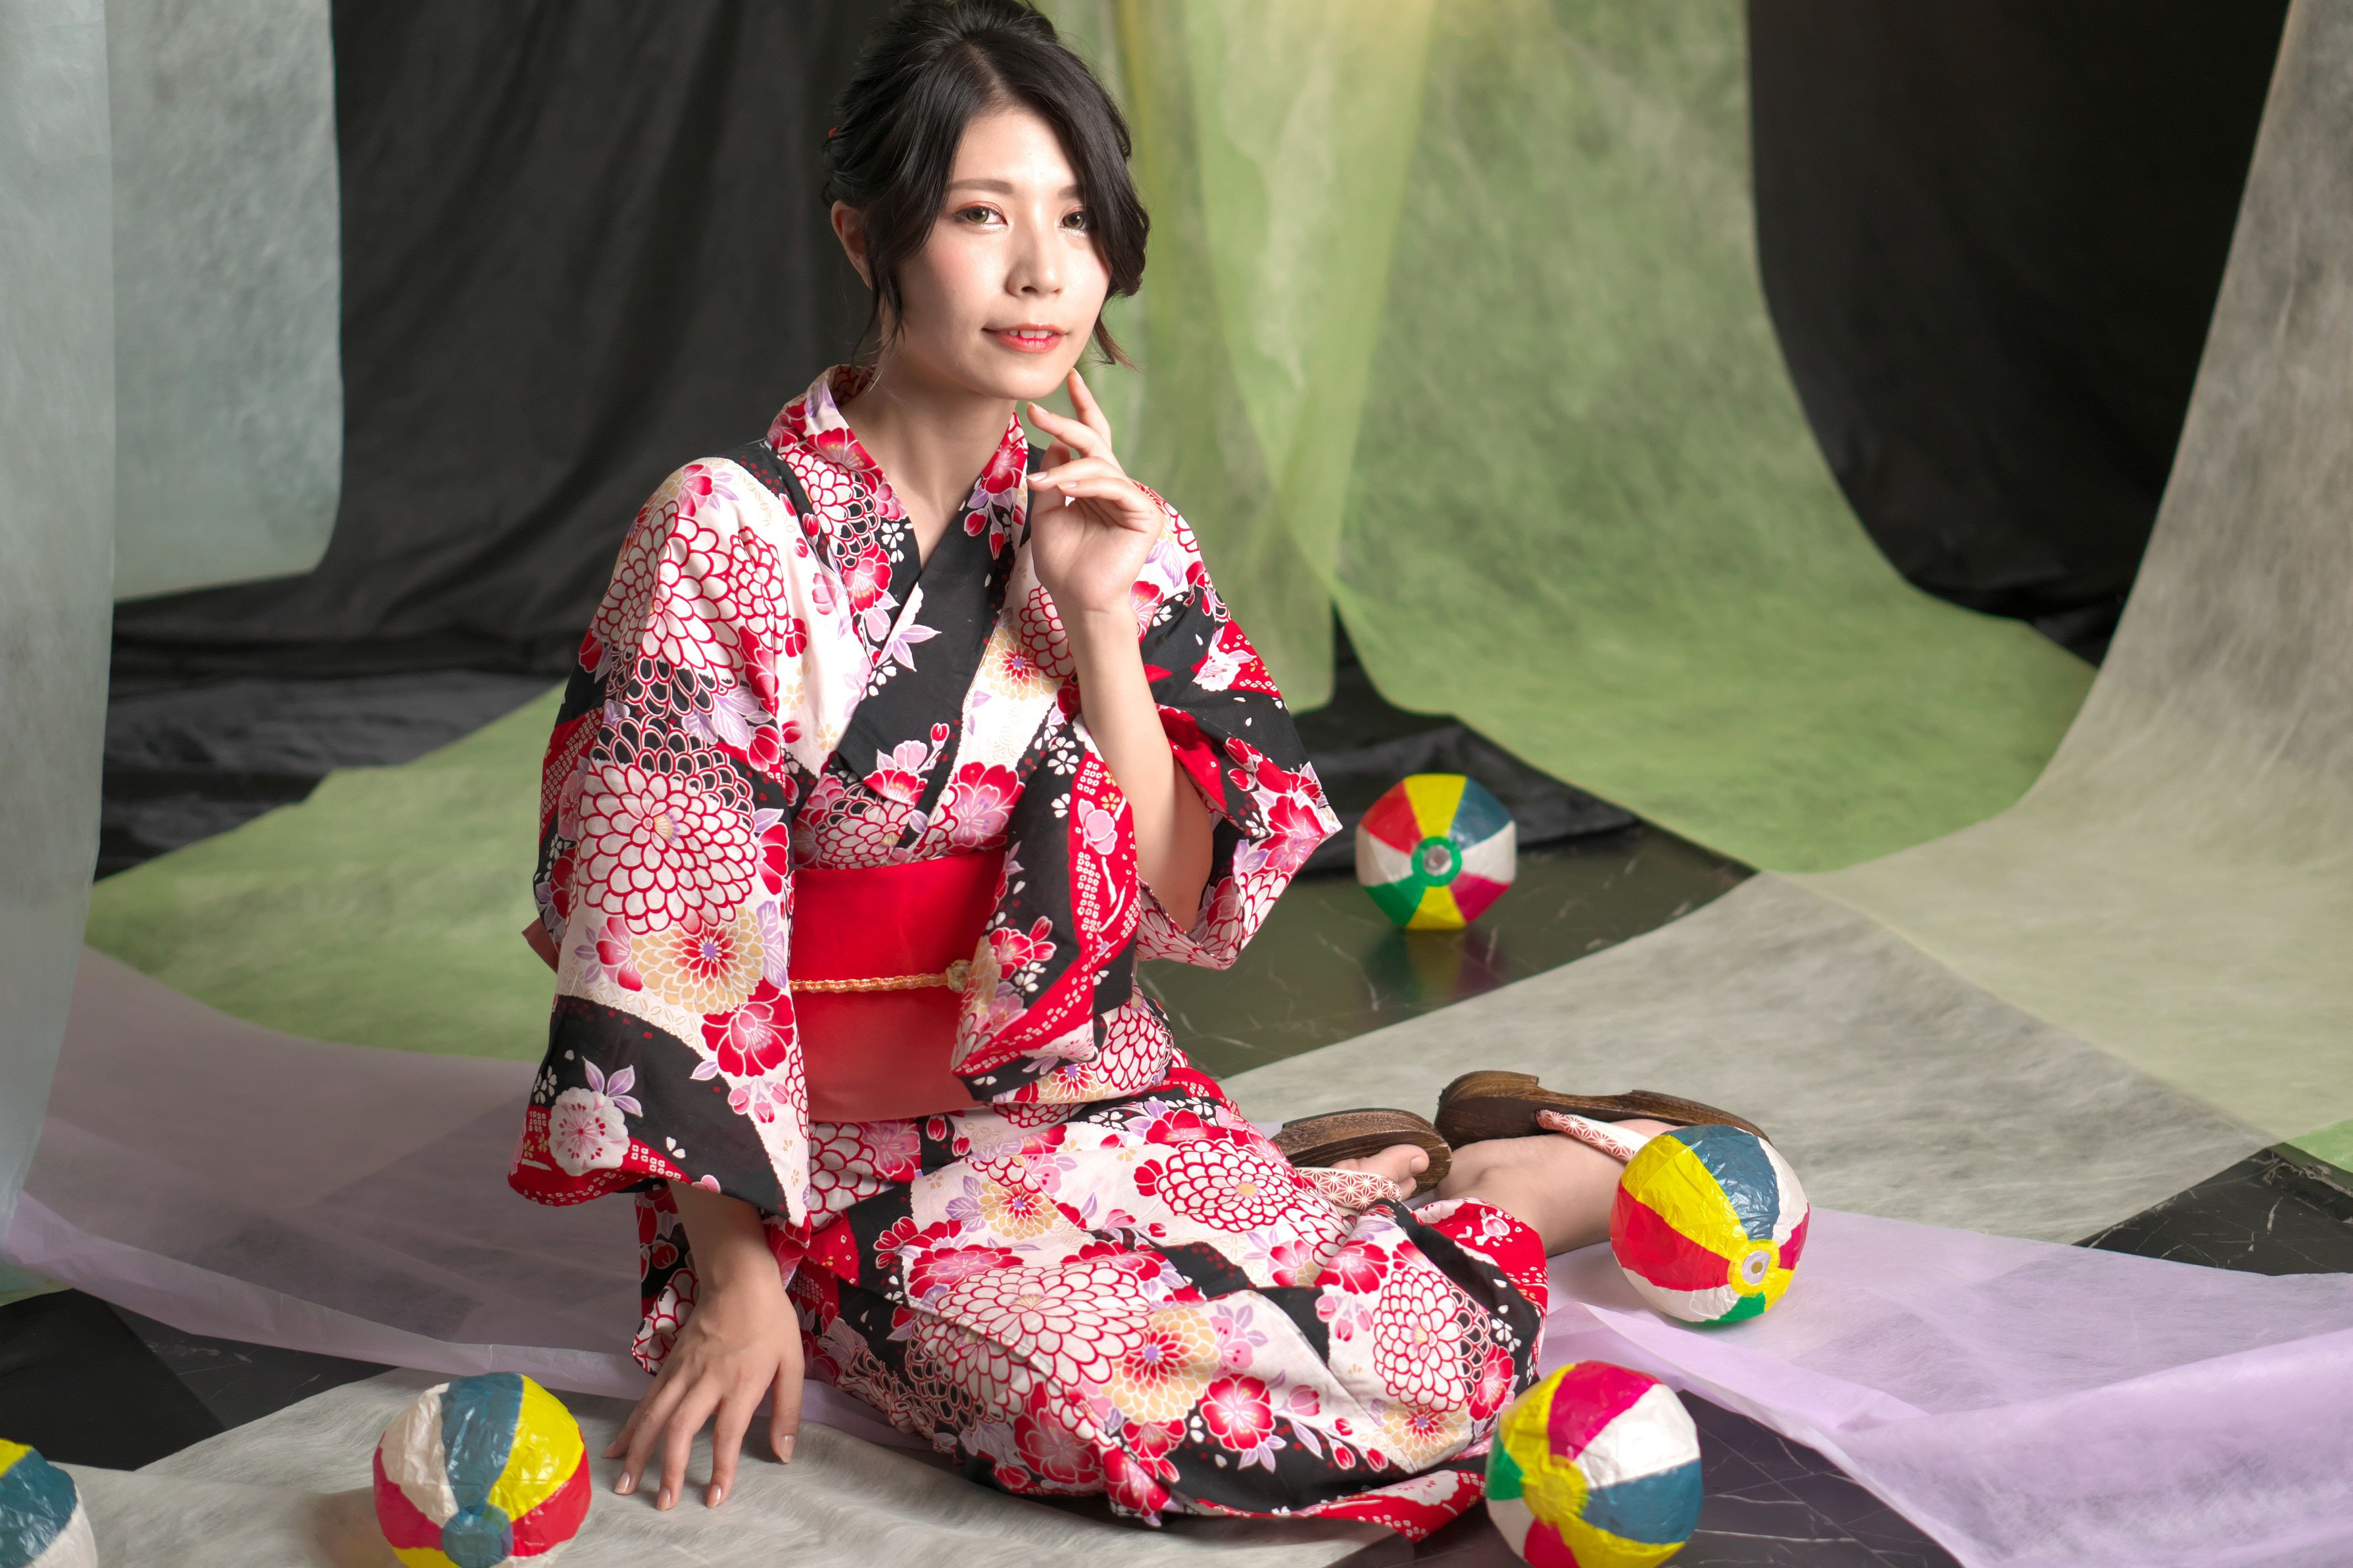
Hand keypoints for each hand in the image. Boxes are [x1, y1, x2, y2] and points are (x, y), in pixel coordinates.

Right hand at [606, 1197, 802, 1509]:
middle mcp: (707, 1379)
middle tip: (661, 1503)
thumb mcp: (793, 1362)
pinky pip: (646, 1400)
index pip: (727, 1433)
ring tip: (624, 1485)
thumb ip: (788, 1409)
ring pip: (654, 1415)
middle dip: (668, 1468)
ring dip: (638, 1452)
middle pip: (680, 1428)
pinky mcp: (669, 1364)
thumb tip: (784, 1454)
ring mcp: (682, 1371)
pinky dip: (631, 1426)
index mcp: (741, 1381)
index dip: (721, 1468)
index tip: (713, 1498)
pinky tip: (618, 1448)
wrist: (738, 1278)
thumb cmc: (770, 1322)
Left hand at [1026, 369, 1162, 621]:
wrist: (1077, 600)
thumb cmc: (1063, 564)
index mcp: (1096, 486)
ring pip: (1101, 465)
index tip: (1071, 378)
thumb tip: (1055, 444)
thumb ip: (1052, 479)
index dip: (1082, 408)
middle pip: (1096, 443)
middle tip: (1037, 411)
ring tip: (1041, 485)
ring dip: (1067, 470)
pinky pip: (1115, 487)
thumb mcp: (1047, 512)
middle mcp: (1117, 487)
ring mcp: (1133, 499)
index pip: (1092, 439)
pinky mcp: (1144, 514)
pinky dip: (1088, 484)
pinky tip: (1066, 489)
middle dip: (1067, 423)